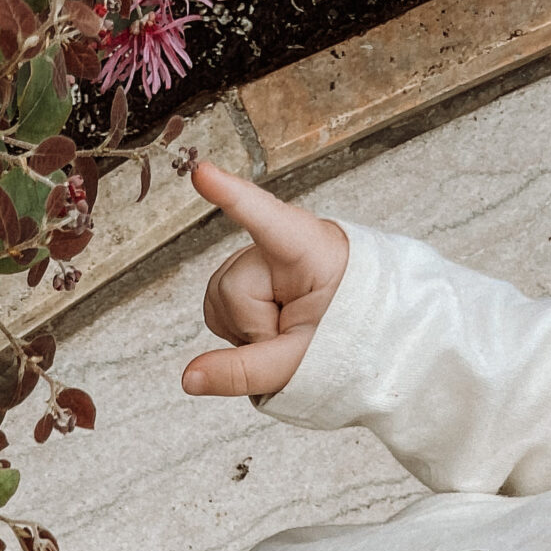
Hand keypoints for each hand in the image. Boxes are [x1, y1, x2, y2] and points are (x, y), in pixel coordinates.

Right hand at [180, 160, 349, 400]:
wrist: (362, 335)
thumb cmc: (344, 339)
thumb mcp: (297, 363)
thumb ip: (242, 372)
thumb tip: (188, 378)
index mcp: (309, 251)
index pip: (265, 219)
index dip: (231, 197)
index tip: (203, 172)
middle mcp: (279, 246)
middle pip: (231, 287)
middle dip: (250, 326)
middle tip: (287, 338)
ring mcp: (260, 259)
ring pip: (218, 296)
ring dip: (242, 328)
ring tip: (281, 332)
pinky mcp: (247, 274)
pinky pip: (218, 304)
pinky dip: (235, 326)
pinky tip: (264, 328)